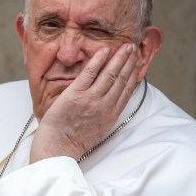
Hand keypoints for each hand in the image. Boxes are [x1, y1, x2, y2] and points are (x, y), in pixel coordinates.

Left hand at [30, 43, 138, 162]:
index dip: (133, 74)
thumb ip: (106, 113)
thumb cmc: (74, 141)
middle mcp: (105, 106)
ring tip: (125, 46)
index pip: (127, 90)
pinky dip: (98, 61)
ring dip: (119, 58)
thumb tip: (111, 101)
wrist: (58, 149)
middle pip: (122, 79)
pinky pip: (90, 74)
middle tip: (133, 48)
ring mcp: (90, 100)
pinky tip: (104, 50)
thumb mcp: (98, 129)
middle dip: (129, 62)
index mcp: (111, 115)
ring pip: (110, 74)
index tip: (137, 62)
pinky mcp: (75, 95)